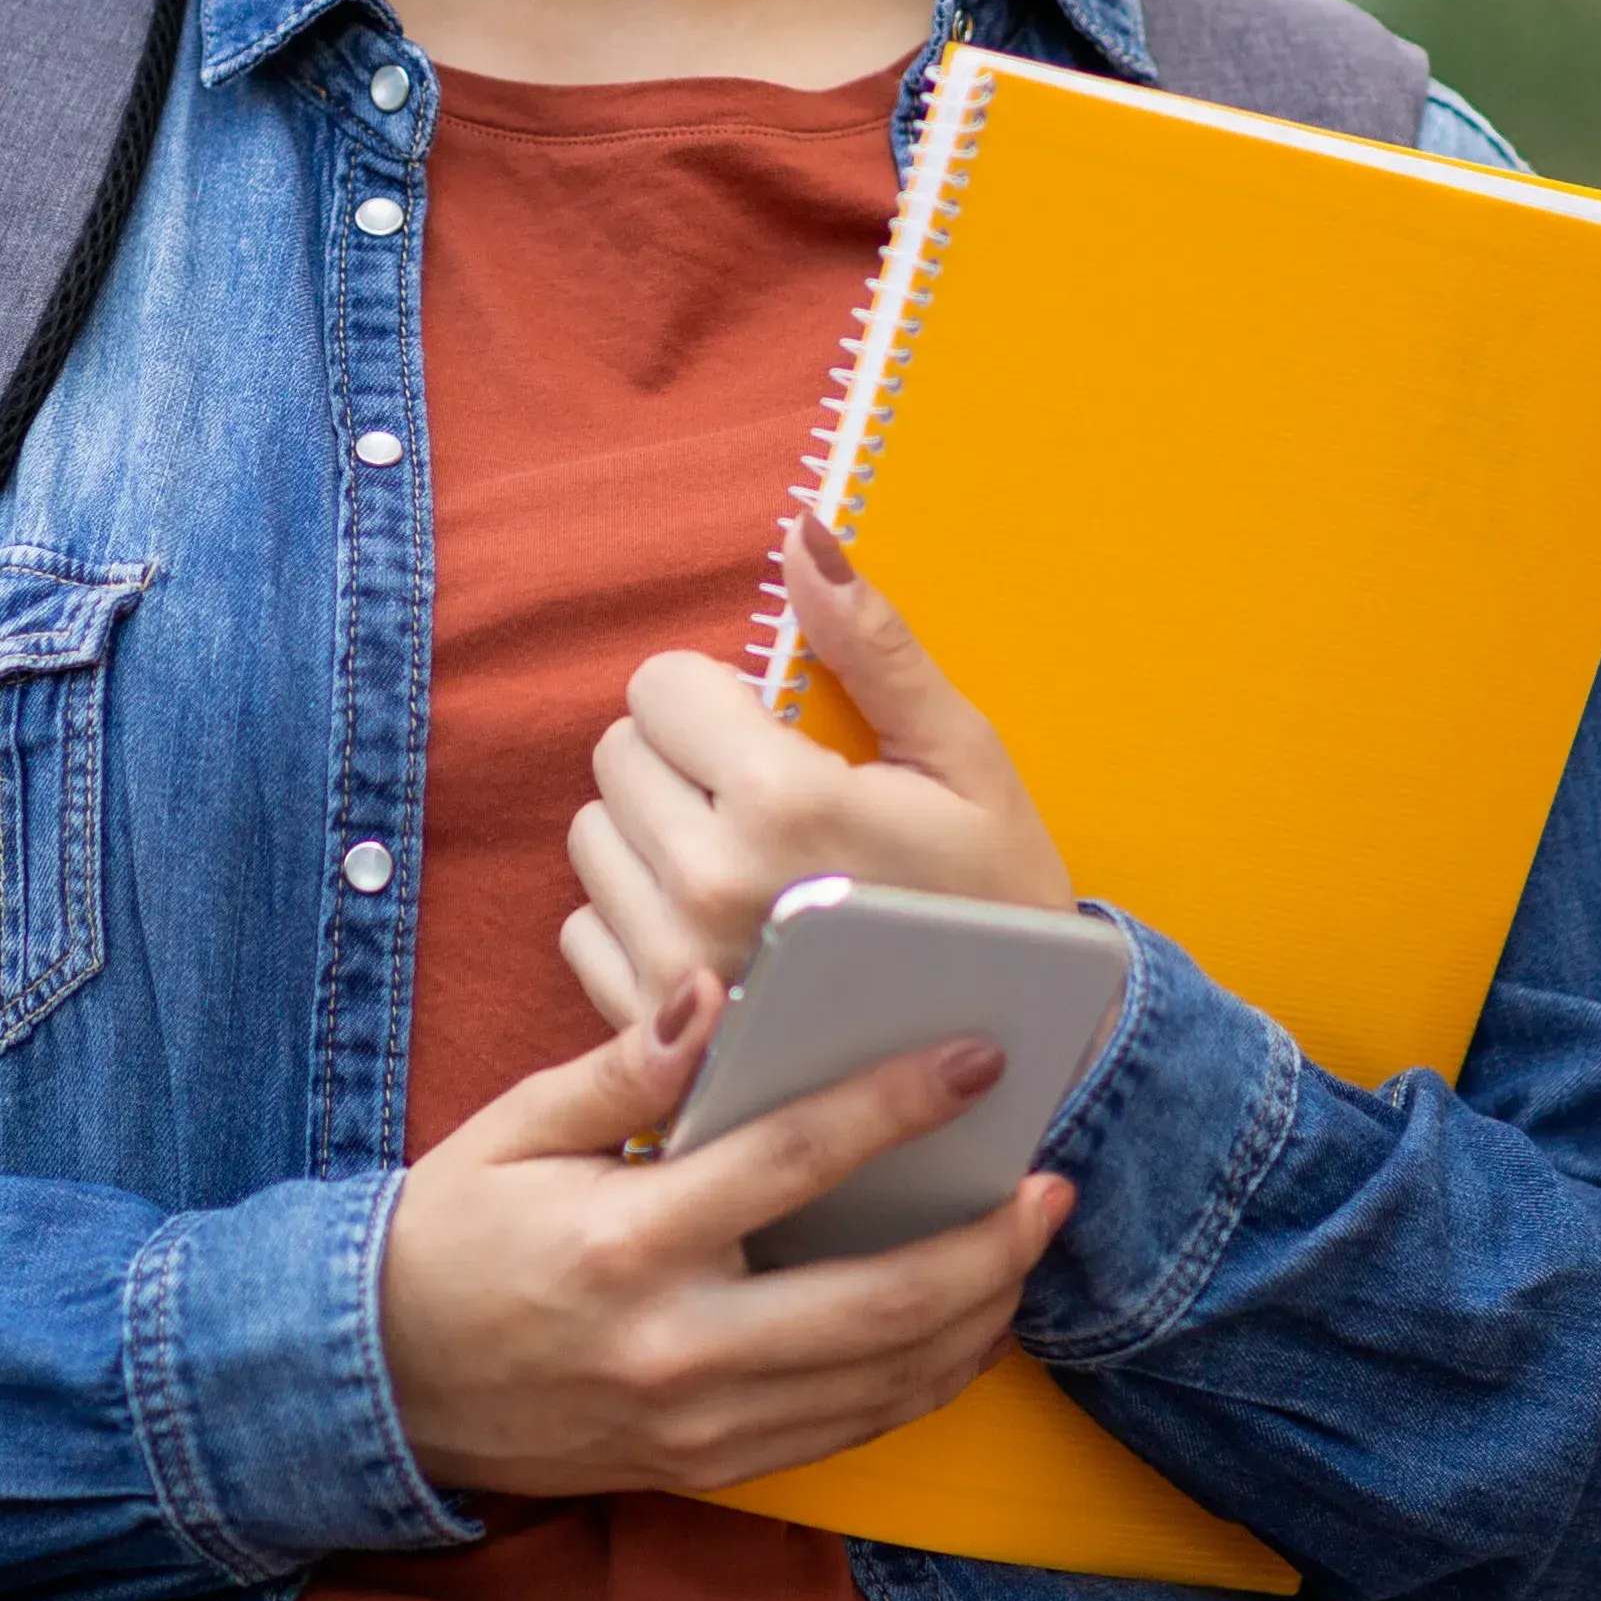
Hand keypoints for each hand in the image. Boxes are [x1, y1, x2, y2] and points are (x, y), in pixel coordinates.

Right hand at [379, 971, 1073, 1494]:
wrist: (384, 1385)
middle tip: (1053, 1184)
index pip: (793, 1163)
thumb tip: (712, 994)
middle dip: (984, 1245)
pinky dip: (926, 1378)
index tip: (976, 1058)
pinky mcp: (709, 1466)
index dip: (896, 1105)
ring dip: (977, 1313)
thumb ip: (618, 1066)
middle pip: (874, 1302)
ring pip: (881, 1381)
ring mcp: (699, 1422)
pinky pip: (850, 1429)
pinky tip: (968, 1323)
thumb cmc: (451, 1236)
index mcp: (625, 1242)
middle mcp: (675, 1344)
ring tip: (1030, 1245)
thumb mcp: (512, 1130)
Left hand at [559, 516, 1072, 1035]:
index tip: (779, 739)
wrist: (1017, 1066)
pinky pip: (584, 927)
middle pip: (618, 755)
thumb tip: (803, 534)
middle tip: (770, 808)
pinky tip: (720, 937)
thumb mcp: (960, 757)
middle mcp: (708, 881)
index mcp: (781, 799)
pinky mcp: (654, 1029)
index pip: (660, 686)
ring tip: (749, 872)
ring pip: (594, 837)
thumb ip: (871, 643)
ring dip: (655, 837)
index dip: (718, 698)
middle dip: (683, 761)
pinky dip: (636, 920)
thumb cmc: (995, 900)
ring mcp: (674, 965)